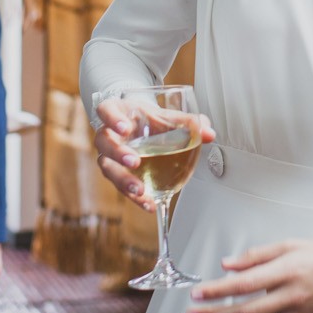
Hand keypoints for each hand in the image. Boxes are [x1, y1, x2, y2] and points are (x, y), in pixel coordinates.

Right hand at [89, 98, 214, 212]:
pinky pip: (121, 187)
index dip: (112, 118)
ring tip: (140, 190)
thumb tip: (209, 133)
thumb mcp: (167, 116)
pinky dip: (136, 197)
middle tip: (134, 161)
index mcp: (117, 112)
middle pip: (104, 142)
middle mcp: (108, 134)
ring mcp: (109, 155)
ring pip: (108, 168)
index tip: (125, 128)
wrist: (141, 127)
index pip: (106, 110)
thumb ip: (188, 122)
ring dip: (123, 181)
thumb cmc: (149, 119)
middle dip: (118, 153)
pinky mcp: (117, 174)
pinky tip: (149, 203)